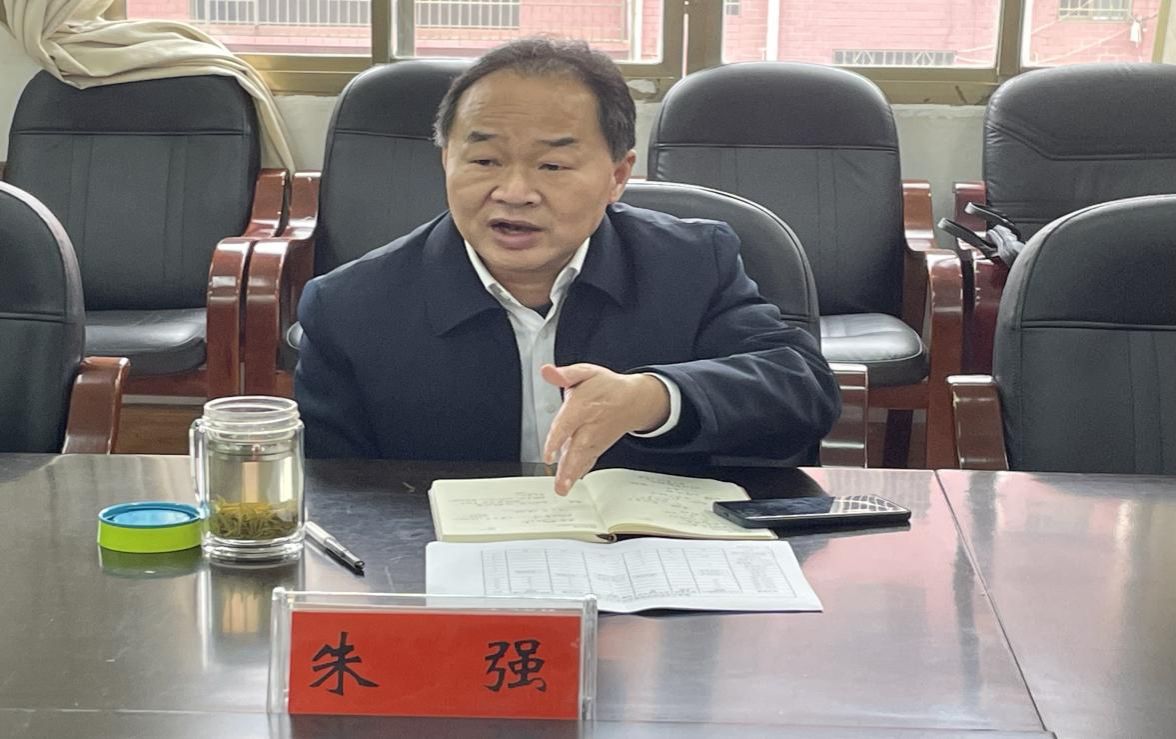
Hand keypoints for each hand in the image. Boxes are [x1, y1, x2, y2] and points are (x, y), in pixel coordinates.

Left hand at [541, 363, 670, 494]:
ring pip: (583, 458)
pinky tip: (573, 482)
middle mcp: (590, 425)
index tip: (548, 455)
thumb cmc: (606, 387)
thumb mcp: (586, 373)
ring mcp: (595, 438)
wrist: (634, 399)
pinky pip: (590, 460)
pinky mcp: (598, 446)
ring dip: (573, 474)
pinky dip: (582, 472)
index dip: (557, 440)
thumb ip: (566, 374)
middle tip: (560, 483)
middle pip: (578, 447)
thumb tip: (547, 371)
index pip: (568, 424)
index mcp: (583, 405)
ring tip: (563, 488)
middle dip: (569, 466)